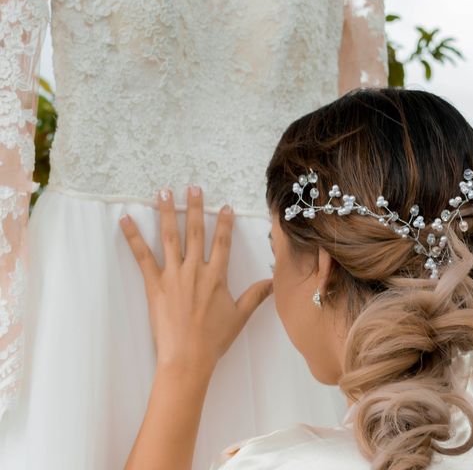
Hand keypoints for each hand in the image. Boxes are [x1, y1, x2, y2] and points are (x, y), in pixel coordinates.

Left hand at [119, 186, 272, 382]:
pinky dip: (133, 237)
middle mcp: (195, 270)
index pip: (222, 242)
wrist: (187, 358)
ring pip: (170, 237)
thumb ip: (256, 296)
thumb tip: (273, 282)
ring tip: (164, 192)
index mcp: (216, 276)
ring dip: (166, 212)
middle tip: (193, 187)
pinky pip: (142, 256)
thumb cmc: (214, 339)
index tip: (225, 207)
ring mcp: (173, 275)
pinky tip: (126, 220)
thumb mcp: (239, 316)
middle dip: (194, 207)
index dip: (225, 223)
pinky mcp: (154, 284)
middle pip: (195, 232)